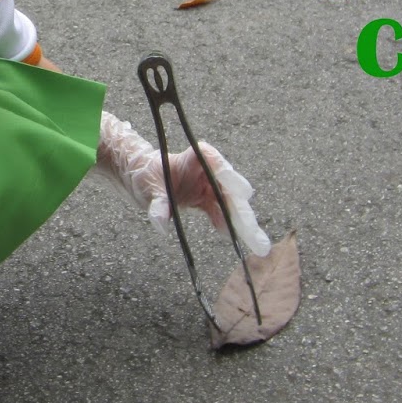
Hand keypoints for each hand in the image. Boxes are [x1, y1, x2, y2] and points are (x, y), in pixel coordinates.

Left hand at [94, 112, 271, 255]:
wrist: (142, 179)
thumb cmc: (145, 175)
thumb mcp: (147, 187)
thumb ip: (156, 203)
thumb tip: (161, 222)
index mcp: (194, 157)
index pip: (213, 160)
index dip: (227, 174)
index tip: (239, 190)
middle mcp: (207, 170)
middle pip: (229, 187)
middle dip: (242, 210)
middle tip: (251, 229)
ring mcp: (210, 185)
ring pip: (231, 203)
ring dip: (244, 223)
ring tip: (259, 245)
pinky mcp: (208, 199)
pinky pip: (222, 213)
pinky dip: (229, 226)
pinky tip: (235, 239)